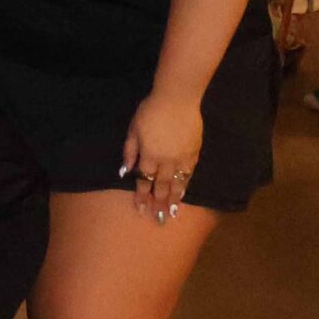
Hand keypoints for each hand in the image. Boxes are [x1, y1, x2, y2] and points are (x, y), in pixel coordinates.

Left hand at [120, 92, 204, 222]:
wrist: (177, 99)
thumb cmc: (150, 111)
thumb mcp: (133, 129)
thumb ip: (129, 151)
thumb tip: (124, 171)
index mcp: (148, 155)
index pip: (144, 180)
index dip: (142, 195)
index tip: (141, 209)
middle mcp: (166, 160)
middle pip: (161, 185)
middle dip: (159, 203)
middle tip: (159, 219)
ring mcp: (182, 156)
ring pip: (178, 182)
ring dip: (175, 198)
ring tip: (173, 212)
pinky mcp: (194, 151)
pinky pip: (190, 171)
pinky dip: (186, 183)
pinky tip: (185, 191)